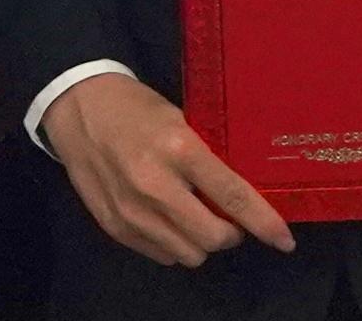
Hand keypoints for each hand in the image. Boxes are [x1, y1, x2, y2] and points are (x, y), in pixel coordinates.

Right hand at [35, 70, 295, 270]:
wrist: (77, 107)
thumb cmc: (136, 108)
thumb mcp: (179, 120)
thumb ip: (205, 159)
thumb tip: (237, 195)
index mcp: (178, 148)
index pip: (231, 195)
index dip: (263, 222)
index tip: (284, 239)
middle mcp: (155, 185)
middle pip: (212, 237)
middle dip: (231, 234)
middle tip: (229, 218)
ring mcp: (132, 211)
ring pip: (188, 254)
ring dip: (202, 242)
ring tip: (196, 217)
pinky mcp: (115, 227)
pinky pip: (161, 255)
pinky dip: (174, 244)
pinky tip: (169, 220)